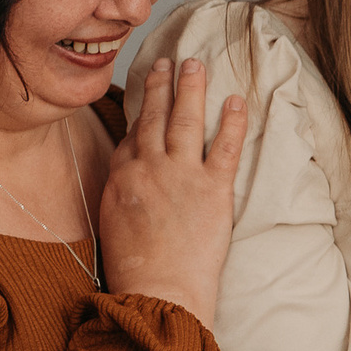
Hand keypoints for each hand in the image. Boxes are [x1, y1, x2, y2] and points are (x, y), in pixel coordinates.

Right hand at [100, 57, 245, 327]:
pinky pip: (226, 147)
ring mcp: (181, 175)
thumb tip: (132, 179)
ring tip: (197, 65)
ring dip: (192, 89)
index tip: (150, 87)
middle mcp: (149, 168)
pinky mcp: (213, 189)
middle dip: (164, 85)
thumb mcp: (113, 223)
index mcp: (122, 177)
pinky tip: (237, 101)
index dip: (143, 108)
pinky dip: (233, 122)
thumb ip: (123, 193)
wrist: (158, 290)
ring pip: (186, 121)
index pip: (133, 133)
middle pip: (156, 117)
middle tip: (171, 59)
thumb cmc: (135, 268)